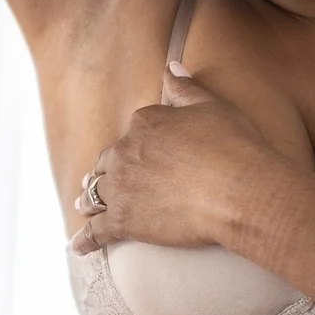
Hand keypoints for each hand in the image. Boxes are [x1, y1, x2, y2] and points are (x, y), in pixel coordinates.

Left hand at [72, 62, 282, 253]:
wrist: (238, 191)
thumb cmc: (233, 147)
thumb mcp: (212, 106)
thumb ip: (185, 88)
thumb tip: (170, 66)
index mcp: (144, 123)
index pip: (133, 133)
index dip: (134, 146)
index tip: (132, 153)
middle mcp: (125, 153)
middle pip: (107, 163)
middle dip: (102, 172)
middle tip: (95, 181)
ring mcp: (121, 188)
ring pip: (96, 194)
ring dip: (88, 200)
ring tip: (82, 206)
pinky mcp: (123, 222)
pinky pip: (96, 232)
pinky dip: (84, 240)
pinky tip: (76, 248)